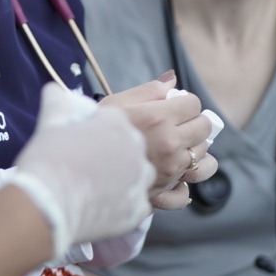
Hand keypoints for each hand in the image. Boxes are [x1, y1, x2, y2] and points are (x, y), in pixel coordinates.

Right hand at [9, 83, 153, 258]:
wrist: (46, 206)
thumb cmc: (46, 160)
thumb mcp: (51, 121)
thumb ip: (60, 100)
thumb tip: (57, 90)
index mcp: (119, 120)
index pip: (132, 115)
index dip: (118, 126)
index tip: (104, 134)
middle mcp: (138, 145)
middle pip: (151, 139)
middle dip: (141, 143)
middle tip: (106, 157)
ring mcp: (143, 177)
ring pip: (153, 170)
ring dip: (138, 172)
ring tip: (108, 180)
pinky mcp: (141, 207)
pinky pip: (144, 199)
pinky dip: (131, 199)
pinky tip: (110, 201)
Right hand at [99, 78, 218, 209]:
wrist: (72, 169)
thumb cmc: (88, 131)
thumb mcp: (114, 103)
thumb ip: (147, 90)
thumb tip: (172, 80)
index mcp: (159, 119)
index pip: (194, 104)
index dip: (184, 102)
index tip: (173, 106)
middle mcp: (170, 146)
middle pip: (204, 129)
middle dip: (193, 123)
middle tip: (176, 125)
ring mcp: (169, 173)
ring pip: (204, 160)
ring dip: (192, 152)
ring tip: (174, 149)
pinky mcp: (161, 196)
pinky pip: (184, 194)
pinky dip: (180, 187)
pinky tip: (171, 179)